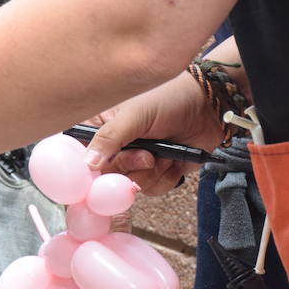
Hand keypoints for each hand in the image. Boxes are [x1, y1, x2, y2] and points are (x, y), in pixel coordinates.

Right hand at [83, 70, 221, 194]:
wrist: (210, 107)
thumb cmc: (170, 99)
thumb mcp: (135, 115)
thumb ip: (109, 138)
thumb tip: (87, 163)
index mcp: (99, 128)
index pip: (79, 154)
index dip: (87, 166)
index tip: (100, 167)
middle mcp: (113, 147)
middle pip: (104, 175)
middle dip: (129, 166)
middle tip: (147, 154)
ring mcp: (133, 161)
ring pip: (127, 185)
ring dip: (151, 172)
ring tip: (164, 152)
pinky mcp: (154, 173)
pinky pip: (150, 189)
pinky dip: (166, 177)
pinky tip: (173, 160)